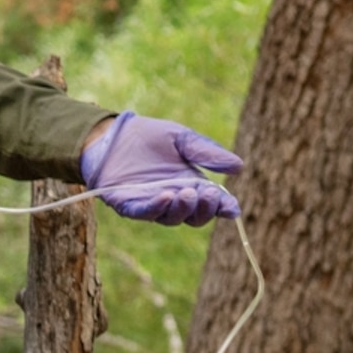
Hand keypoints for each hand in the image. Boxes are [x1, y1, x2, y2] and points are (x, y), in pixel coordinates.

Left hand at [80, 111, 243, 224]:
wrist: (113, 134)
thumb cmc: (149, 137)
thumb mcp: (183, 139)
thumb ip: (206, 153)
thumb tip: (238, 167)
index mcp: (191, 185)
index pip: (211, 204)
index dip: (223, 208)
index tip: (232, 208)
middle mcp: (173, 199)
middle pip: (193, 217)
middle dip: (204, 208)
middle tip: (209, 193)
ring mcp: (151, 204)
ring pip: (171, 218)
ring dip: (182, 208)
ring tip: (187, 192)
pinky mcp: (128, 205)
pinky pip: (143, 212)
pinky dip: (156, 207)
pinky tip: (166, 196)